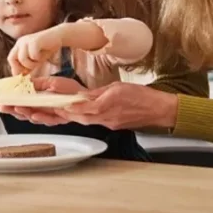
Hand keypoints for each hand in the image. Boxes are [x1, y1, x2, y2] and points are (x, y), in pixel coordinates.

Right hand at [0, 76, 87, 125]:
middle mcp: (40, 110)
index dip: (3, 102)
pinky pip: (47, 120)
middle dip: (8, 108)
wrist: (90, 100)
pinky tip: (32, 113)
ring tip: (12, 107)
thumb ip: (37, 84)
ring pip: (31, 117)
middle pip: (20, 112)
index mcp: (36, 101)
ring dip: (21, 112)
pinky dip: (39, 117)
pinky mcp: (59, 119)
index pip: (16, 102)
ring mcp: (49, 116)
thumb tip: (22, 82)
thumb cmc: (72, 92)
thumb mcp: (52, 83)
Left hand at [7, 26, 64, 74]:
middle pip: (11, 59)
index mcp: (18, 46)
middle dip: (20, 67)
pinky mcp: (34, 41)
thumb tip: (20, 77)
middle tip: (31, 70)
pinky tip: (43, 55)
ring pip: (22, 59)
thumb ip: (27, 67)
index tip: (26, 73)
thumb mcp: (35, 60)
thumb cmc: (46, 48)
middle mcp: (20, 42)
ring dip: (31, 64)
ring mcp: (26, 41)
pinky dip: (38, 58)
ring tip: (39, 61)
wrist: (58, 35)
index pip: (10, 59)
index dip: (16, 69)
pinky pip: (32, 55)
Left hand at [60, 82, 178, 129]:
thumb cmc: (142, 96)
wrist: (158, 110)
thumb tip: (84, 95)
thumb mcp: (117, 87)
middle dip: (66, 115)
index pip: (84, 108)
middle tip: (53, 110)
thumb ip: (99, 92)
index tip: (58, 105)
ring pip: (88, 122)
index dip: (70, 108)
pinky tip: (82, 114)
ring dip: (74, 117)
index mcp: (107, 105)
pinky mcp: (114, 126)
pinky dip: (87, 118)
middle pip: (82, 118)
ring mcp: (110, 123)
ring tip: (62, 112)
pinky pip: (97, 122)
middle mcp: (107, 118)